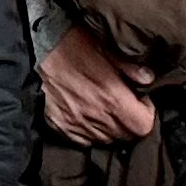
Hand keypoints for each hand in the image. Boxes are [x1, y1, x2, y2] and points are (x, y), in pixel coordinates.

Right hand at [41, 26, 160, 147]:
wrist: (37, 48)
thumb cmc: (73, 44)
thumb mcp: (107, 49)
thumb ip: (131, 68)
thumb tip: (148, 79)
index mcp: (111, 97)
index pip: (143, 126)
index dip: (147, 114)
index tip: (141, 101)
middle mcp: (95, 116)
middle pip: (126, 136)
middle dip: (130, 122)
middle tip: (125, 104)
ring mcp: (76, 124)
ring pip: (106, 140)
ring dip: (111, 128)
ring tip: (105, 109)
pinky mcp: (60, 126)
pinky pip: (84, 141)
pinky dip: (91, 132)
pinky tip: (88, 116)